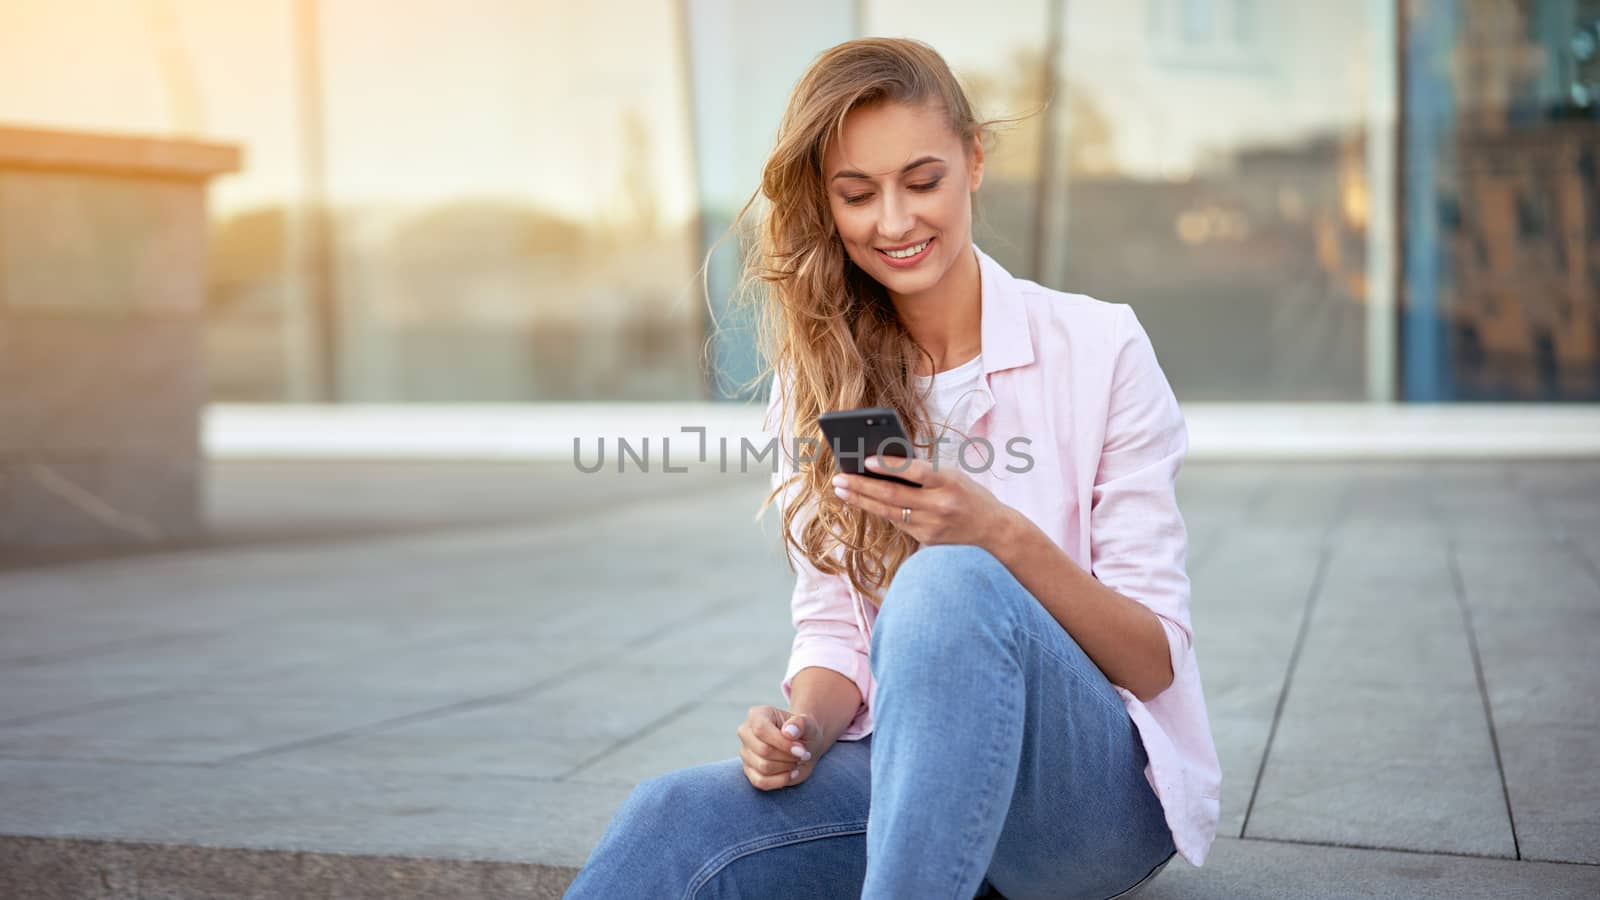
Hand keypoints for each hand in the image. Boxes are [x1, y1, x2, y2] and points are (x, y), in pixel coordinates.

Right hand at [737, 705, 822, 789]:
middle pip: (763, 750)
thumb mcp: (808, 724)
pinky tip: (791, 773)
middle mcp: (746, 732)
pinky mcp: (749, 771)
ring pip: (763, 767)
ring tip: (796, 761)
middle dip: (788, 756)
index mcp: (757, 715)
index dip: (782, 743)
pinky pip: (761, 782)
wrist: (803, 747)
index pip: (761, 729)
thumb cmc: (804, 733)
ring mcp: (745, 753)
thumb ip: (801, 723)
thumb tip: (789, 732)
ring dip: (786, 767)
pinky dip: (780, 780)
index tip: (802, 750)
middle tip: (803, 755)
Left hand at [832, 455, 1014, 548]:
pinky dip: (878, 510)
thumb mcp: (953, 476)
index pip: (914, 471)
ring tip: (841, 489)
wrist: (994, 532)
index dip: (888, 466)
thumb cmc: (969, 495)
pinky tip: (862, 501)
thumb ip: (923, 473)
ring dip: (861, 500)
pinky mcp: (926, 540)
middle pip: (893, 495)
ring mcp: (931, 526)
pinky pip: (897, 522)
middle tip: (838, 478)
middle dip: (862, 486)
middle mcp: (940, 506)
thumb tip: (882, 465)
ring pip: (888, 511)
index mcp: (949, 482)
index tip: (864, 460)